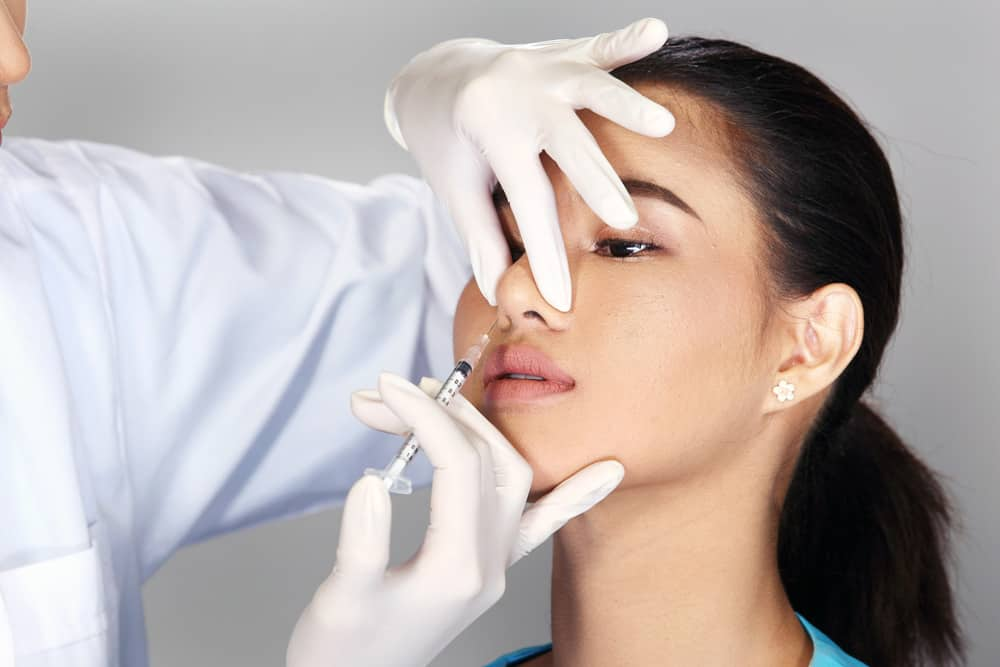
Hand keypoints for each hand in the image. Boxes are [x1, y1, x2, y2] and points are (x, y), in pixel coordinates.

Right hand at [286, 372, 624, 666]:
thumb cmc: (345, 649)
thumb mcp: (341, 598)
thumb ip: (361, 542)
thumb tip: (373, 481)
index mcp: (457, 569)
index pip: (459, 466)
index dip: (426, 417)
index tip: (387, 388)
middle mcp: (490, 565)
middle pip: (487, 461)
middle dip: (442, 414)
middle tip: (391, 390)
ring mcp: (496, 566)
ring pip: (512, 477)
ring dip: (477, 429)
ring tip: (432, 400)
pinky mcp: (490, 566)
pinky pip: (546, 525)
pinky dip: (576, 495)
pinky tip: (608, 471)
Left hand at [384, 18, 674, 312]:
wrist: (432, 78)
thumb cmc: (445, 141)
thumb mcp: (455, 189)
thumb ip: (481, 237)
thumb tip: (500, 293)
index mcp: (487, 126)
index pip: (527, 197)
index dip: (546, 251)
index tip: (563, 298)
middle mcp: (516, 92)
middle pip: (566, 143)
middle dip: (596, 182)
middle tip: (624, 216)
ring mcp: (540, 66)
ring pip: (589, 86)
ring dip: (627, 106)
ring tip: (661, 125)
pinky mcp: (559, 54)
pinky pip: (596, 46)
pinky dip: (626, 41)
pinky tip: (656, 31)